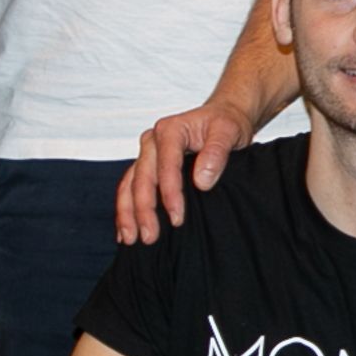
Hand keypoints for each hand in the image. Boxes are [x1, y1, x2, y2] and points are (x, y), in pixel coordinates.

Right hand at [119, 98, 258, 241]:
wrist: (223, 116)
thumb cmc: (226, 124)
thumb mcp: (229, 132)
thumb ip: (216, 153)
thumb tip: (201, 181)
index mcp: (170, 130)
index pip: (166, 166)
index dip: (170, 194)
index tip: (177, 219)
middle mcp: (152, 141)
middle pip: (142, 178)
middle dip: (144, 210)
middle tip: (150, 237)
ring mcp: (147, 154)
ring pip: (130, 185)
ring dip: (128, 213)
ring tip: (130, 239)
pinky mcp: (148, 165)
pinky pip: (131, 187)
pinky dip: (127, 208)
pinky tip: (126, 229)